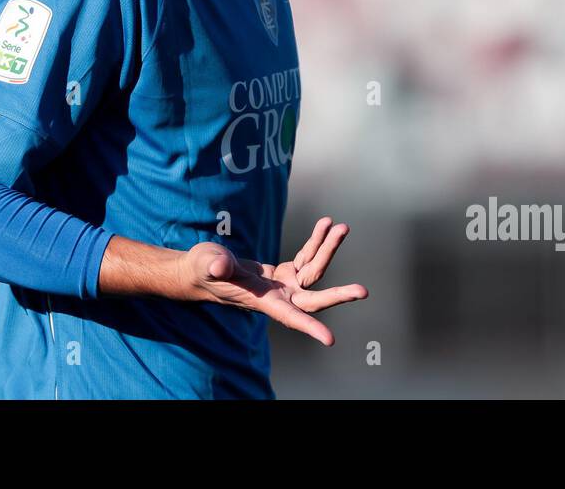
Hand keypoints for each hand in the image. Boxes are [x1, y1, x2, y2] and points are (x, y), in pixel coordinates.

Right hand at [178, 216, 367, 345]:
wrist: (202, 269)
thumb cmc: (202, 269)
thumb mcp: (207, 264)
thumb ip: (215, 266)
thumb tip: (219, 266)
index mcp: (263, 301)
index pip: (290, 317)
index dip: (310, 327)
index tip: (330, 339)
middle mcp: (278, 296)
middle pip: (314, 298)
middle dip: (339, 295)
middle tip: (363, 292)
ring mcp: (283, 285)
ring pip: (314, 270)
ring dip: (328, 249)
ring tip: (341, 227)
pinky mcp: (283, 273)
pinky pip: (306, 257)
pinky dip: (316, 241)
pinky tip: (325, 225)